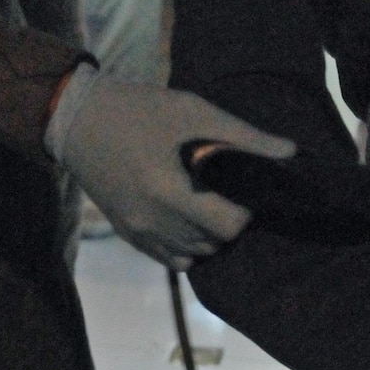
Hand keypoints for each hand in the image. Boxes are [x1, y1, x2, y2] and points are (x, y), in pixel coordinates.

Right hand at [46, 65, 295, 269]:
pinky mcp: (128, 234)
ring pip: (196, 254)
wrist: (78, 120)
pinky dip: (188, 246)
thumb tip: (291, 152)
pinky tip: (187, 218)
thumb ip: (243, 136)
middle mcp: (154, 221)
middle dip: (229, 221)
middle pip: (215, 242)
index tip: (241, 187)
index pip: (229, 226)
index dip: (245, 210)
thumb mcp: (193, 111)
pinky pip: (171, 259)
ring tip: (207, 202)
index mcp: (170, 191)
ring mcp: (139, 231)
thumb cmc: (140, 109)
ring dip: (210, 235)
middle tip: (227, 192)